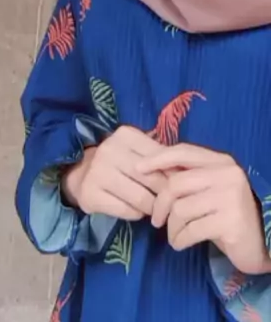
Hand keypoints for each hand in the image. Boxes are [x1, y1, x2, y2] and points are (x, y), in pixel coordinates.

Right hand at [61, 125, 167, 220]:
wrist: (82, 174)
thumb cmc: (119, 161)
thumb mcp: (138, 150)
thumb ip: (160, 157)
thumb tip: (186, 174)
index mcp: (126, 135)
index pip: (161, 159)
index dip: (173, 175)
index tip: (177, 185)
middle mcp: (110, 150)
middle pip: (154, 180)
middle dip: (165, 195)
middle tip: (168, 202)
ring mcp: (98, 172)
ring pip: (143, 199)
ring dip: (153, 208)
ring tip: (153, 208)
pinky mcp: (91, 195)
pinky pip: (128, 211)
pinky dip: (137, 214)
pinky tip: (136, 210)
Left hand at [139, 143, 270, 274]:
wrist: (261, 244)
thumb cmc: (227, 214)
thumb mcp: (210, 190)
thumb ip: (188, 178)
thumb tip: (150, 169)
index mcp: (221, 161)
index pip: (183, 152)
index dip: (158, 159)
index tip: (138, 169)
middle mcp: (228, 174)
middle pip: (176, 183)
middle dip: (160, 204)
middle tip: (155, 220)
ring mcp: (231, 197)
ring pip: (181, 209)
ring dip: (171, 227)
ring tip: (174, 236)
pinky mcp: (231, 222)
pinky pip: (191, 229)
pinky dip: (180, 239)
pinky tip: (181, 244)